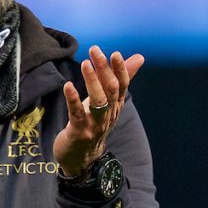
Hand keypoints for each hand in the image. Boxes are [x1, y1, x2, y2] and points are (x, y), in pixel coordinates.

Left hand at [53, 46, 143, 176]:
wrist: (81, 157)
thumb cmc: (93, 123)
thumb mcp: (107, 101)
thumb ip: (121, 79)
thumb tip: (140, 58)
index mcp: (116, 105)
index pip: (122, 85)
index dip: (120, 69)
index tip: (115, 53)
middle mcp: (108, 114)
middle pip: (111, 90)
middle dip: (104, 69)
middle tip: (96, 51)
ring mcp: (94, 124)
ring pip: (98, 101)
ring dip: (92, 81)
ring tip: (85, 64)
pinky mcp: (79, 132)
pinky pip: (77, 114)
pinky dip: (73, 99)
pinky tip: (68, 86)